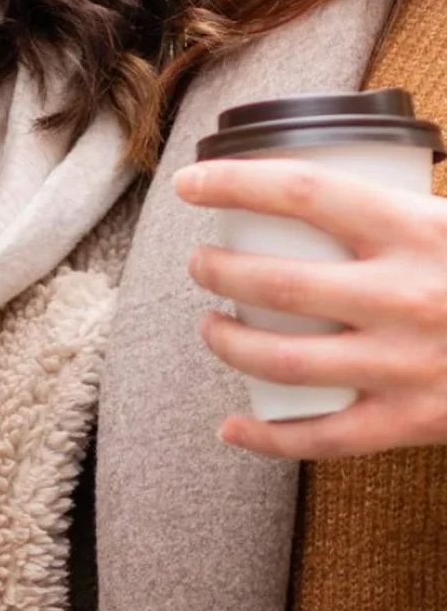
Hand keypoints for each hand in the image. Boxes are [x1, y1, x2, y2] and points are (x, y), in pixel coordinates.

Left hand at [176, 158, 446, 459]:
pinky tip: (231, 430)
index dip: (233, 185)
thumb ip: (414, 196)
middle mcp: (405, 295)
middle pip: (275, 284)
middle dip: (217, 273)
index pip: (300, 193)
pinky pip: (321, 438)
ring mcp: (406, 363)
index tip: (188, 185)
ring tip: (211, 327)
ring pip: (282, 360)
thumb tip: (352, 171)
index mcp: (422, 228)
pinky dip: (266, 438)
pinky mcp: (412, 421)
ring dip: (228, 344)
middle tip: (200, 266)